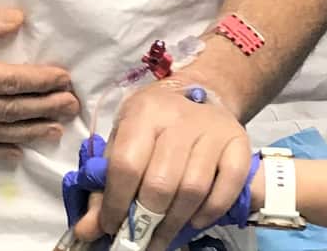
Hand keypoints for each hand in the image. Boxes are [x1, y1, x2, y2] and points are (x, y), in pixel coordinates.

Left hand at [65, 132, 259, 248]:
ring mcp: (212, 131)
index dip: (116, 202)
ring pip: (193, 189)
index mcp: (142, 113)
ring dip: (176, 223)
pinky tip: (194, 221)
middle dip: (147, 221)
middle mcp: (178, 119)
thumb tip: (88, 230)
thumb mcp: (124, 138)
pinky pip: (227, 189)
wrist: (201, 92)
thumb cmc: (154, 121)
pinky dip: (210, 213)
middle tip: (141, 241)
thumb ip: (105, 184)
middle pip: (161, 182)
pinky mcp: (238, 145)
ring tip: (163, 238)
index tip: (111, 227)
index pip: (126, 164)